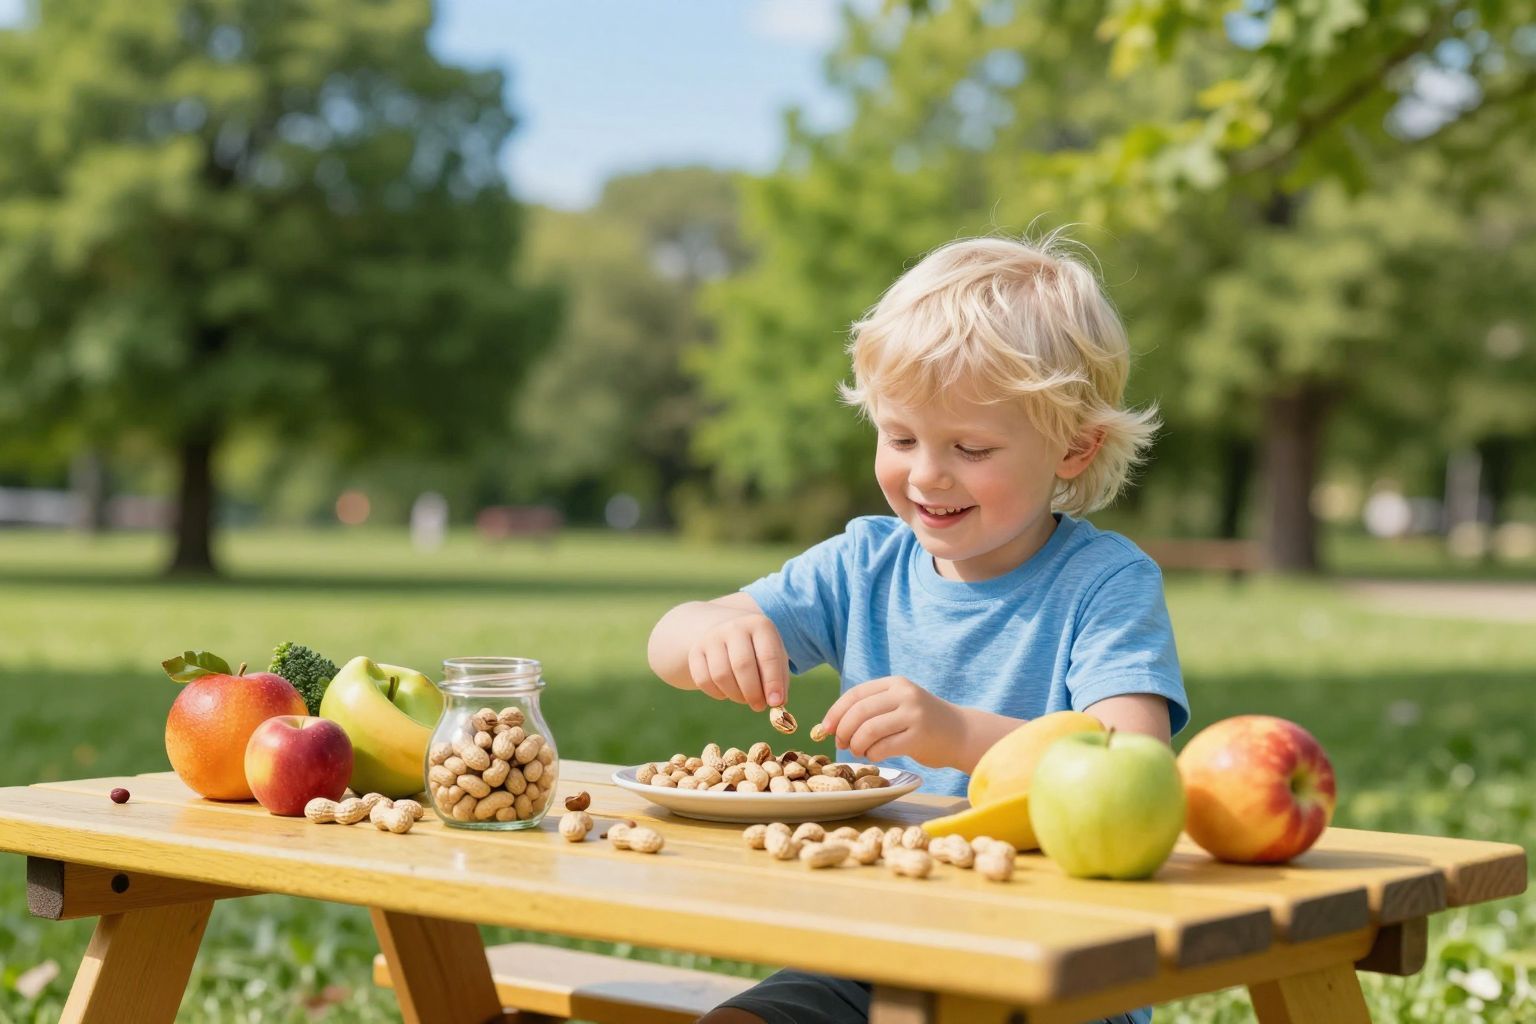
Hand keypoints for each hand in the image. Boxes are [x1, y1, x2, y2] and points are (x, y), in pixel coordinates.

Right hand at [686, 612, 788, 711]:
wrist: (727, 631)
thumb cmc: (758, 650)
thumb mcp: (775, 656)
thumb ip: (779, 680)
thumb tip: (777, 703)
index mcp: (759, 625)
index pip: (768, 656)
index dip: (773, 683)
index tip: (776, 703)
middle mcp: (734, 627)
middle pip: (742, 665)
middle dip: (752, 692)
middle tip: (759, 706)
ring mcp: (712, 638)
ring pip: (721, 675)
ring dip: (735, 695)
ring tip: (744, 697)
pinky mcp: (695, 651)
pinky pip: (704, 680)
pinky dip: (718, 693)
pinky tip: (727, 692)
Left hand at [818, 676, 961, 767]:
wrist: (961, 733)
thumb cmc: (922, 722)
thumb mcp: (899, 703)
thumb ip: (871, 708)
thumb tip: (832, 726)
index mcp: (895, 683)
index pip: (855, 694)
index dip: (836, 713)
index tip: (824, 729)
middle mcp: (904, 694)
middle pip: (859, 712)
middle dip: (844, 731)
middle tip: (841, 744)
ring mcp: (914, 714)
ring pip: (869, 730)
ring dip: (857, 745)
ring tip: (858, 750)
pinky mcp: (919, 736)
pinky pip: (883, 747)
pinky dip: (873, 754)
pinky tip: (874, 755)